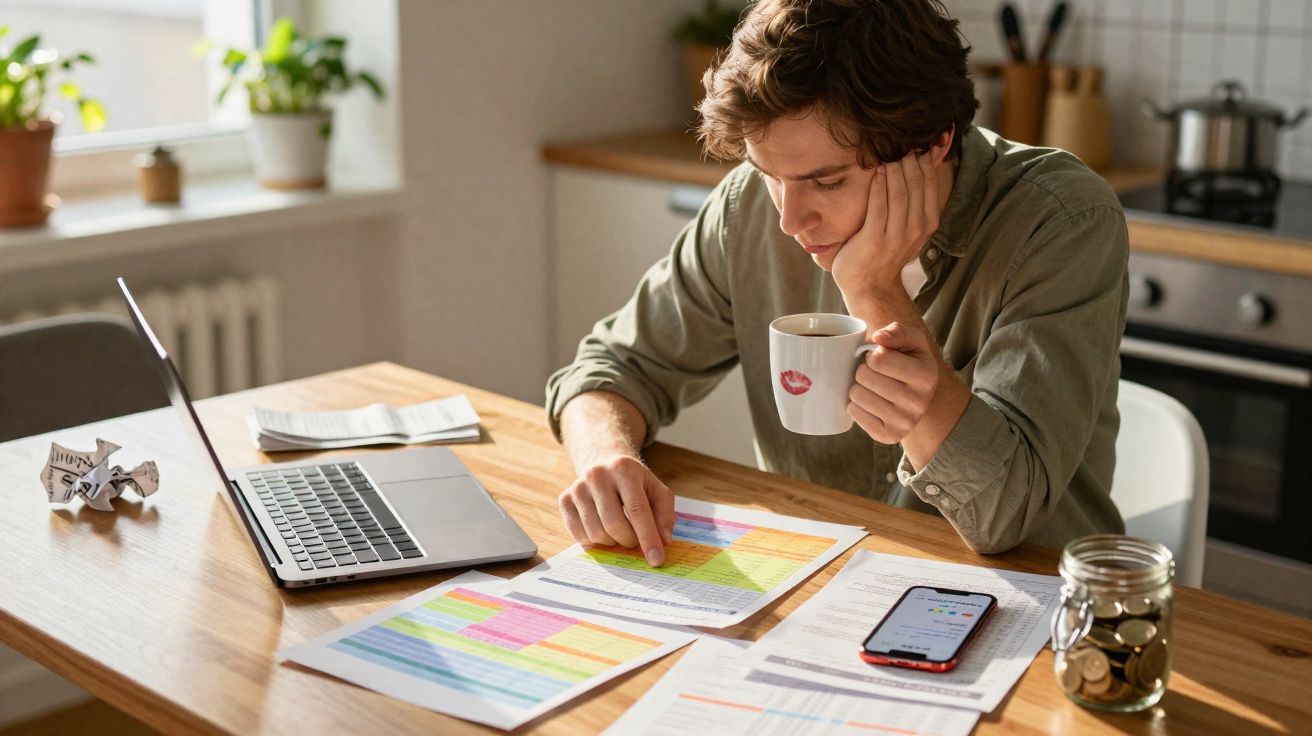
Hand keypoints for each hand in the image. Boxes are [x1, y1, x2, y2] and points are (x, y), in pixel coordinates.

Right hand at [558, 454, 675, 565]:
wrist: (605, 465)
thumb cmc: (635, 483)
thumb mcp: (657, 492)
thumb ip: (664, 516)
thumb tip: (663, 541)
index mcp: (624, 469)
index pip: (637, 511)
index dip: (648, 538)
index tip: (656, 560)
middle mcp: (597, 475)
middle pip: (614, 525)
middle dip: (629, 541)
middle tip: (635, 540)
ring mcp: (578, 487)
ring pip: (596, 533)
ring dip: (612, 542)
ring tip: (619, 532)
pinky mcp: (565, 499)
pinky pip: (578, 535)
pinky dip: (594, 542)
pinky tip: (603, 531)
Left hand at [831, 152, 939, 300]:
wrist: (870, 285)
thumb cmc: (885, 250)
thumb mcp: (906, 225)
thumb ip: (912, 199)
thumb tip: (919, 163)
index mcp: (928, 222)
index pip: (928, 183)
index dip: (921, 159)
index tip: (911, 141)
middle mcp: (916, 229)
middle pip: (915, 184)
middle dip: (907, 160)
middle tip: (897, 140)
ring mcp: (896, 236)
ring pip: (899, 193)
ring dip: (893, 169)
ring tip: (886, 151)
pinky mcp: (875, 240)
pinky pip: (879, 207)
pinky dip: (878, 186)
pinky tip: (876, 171)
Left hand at [848, 322, 940, 443]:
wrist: (917, 397)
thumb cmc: (910, 362)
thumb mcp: (912, 341)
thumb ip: (897, 331)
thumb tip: (879, 338)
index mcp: (926, 376)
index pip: (878, 358)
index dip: (873, 354)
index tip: (881, 358)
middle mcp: (918, 403)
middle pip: (864, 376)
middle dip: (863, 370)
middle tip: (875, 374)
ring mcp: (904, 423)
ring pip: (856, 395)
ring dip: (858, 386)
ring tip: (873, 387)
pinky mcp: (888, 436)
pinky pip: (853, 412)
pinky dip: (856, 404)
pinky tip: (870, 402)